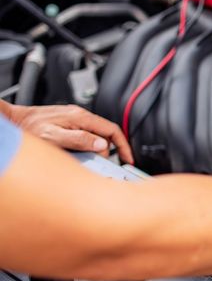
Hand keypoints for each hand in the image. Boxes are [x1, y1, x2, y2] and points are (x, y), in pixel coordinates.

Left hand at [7, 104, 133, 163]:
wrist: (14, 121)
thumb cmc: (29, 128)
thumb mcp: (54, 137)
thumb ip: (79, 140)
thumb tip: (101, 145)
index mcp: (81, 118)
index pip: (112, 130)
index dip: (123, 145)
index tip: (128, 158)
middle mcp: (80, 116)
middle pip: (106, 134)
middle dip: (110, 151)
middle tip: (104, 165)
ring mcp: (75, 119)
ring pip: (97, 135)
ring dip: (98, 149)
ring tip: (91, 161)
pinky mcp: (69, 123)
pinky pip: (87, 135)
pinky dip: (89, 146)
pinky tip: (81, 154)